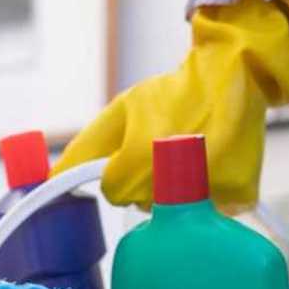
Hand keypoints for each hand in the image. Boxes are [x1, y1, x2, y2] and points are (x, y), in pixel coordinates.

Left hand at [53, 0, 288, 211]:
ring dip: (177, 191)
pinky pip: (211, 211)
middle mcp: (173, 181)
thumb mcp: (121, 111)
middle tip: (166, 149)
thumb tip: (50, 179)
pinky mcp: (238, 197)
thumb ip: (85, 148)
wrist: (233, 76)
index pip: (114, 192)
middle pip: (143, 203)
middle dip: (147, 182)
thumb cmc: (171, 94)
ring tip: (192, 153)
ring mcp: (209, 192)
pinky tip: (214, 166)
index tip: (134, 152)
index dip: (121, 172)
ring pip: (177, 212)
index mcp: (139, 160)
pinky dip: (211, 195)